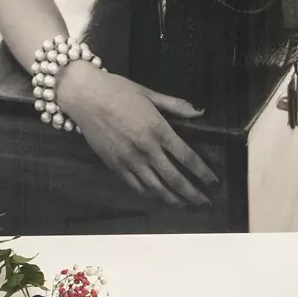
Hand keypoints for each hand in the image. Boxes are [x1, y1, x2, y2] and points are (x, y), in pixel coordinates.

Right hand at [63, 62, 216, 208]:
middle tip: (205, 203)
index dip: (203, 173)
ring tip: (186, 206)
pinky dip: (150, 194)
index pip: (187, 158)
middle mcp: (146, 149)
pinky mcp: (115, 165)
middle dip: (193, 194)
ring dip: (174, 200)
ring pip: (156, 188)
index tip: (213, 182)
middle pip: (175, 179)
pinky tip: (158, 197)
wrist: (84, 96)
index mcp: (158, 129)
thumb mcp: (149, 93)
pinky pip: (136, 185)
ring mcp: (129, 160)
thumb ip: (176, 105)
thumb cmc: (117, 90)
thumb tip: (199, 112)